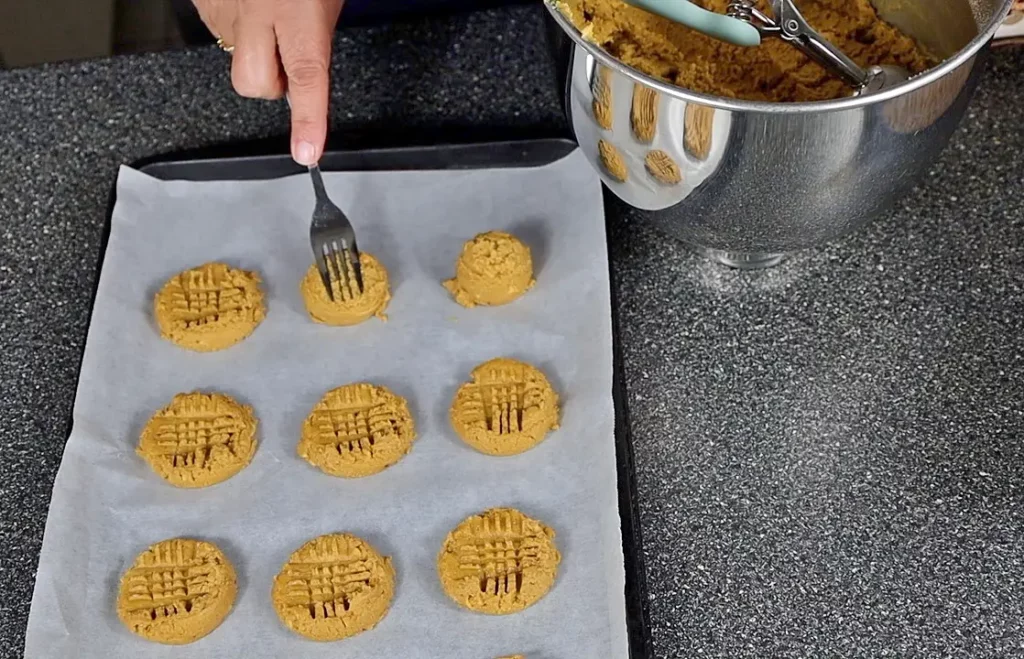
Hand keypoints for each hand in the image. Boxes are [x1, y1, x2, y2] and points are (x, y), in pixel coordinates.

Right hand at [192, 0, 344, 164]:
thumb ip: (317, 32)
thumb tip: (313, 66)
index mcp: (297, 9)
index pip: (305, 75)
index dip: (307, 119)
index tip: (307, 153)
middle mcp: (255, 11)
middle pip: (253, 83)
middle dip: (271, 84)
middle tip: (286, 57)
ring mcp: (223, 8)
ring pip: (235, 59)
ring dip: (254, 49)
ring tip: (267, 13)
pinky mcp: (202, 3)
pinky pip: (219, 32)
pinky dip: (235, 27)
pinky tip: (248, 3)